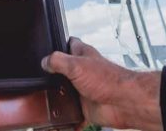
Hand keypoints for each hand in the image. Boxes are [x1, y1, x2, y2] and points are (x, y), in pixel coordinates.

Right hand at [43, 38, 162, 130]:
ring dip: (58, 98)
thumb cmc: (109, 80)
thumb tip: (44, 61)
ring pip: (66, 92)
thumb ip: (58, 61)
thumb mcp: (76, 65)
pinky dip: (67, 119)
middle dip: (53, 76)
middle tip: (41, 80)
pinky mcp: (86, 107)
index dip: (59, 45)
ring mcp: (84, 89)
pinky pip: (73, 114)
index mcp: (83, 55)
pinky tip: (60, 121)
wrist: (123, 103)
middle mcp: (83, 71)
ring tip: (45, 100)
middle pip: (64, 71)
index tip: (46, 49)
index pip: (69, 44)